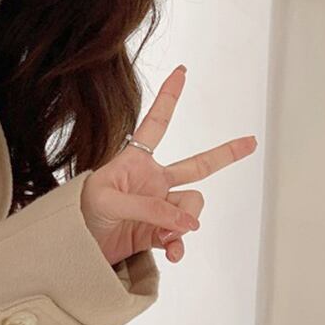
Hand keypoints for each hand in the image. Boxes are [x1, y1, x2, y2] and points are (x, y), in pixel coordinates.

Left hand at [79, 65, 256, 266]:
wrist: (73, 246)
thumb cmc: (79, 212)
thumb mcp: (108, 201)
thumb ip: (149, 208)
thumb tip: (189, 224)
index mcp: (135, 161)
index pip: (156, 123)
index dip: (169, 98)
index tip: (182, 72)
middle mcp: (151, 180)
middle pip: (196, 166)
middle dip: (225, 154)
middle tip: (251, 142)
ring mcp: (157, 207)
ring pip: (192, 208)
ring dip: (183, 224)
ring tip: (165, 236)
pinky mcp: (158, 232)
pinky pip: (182, 236)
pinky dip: (180, 246)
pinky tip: (172, 252)